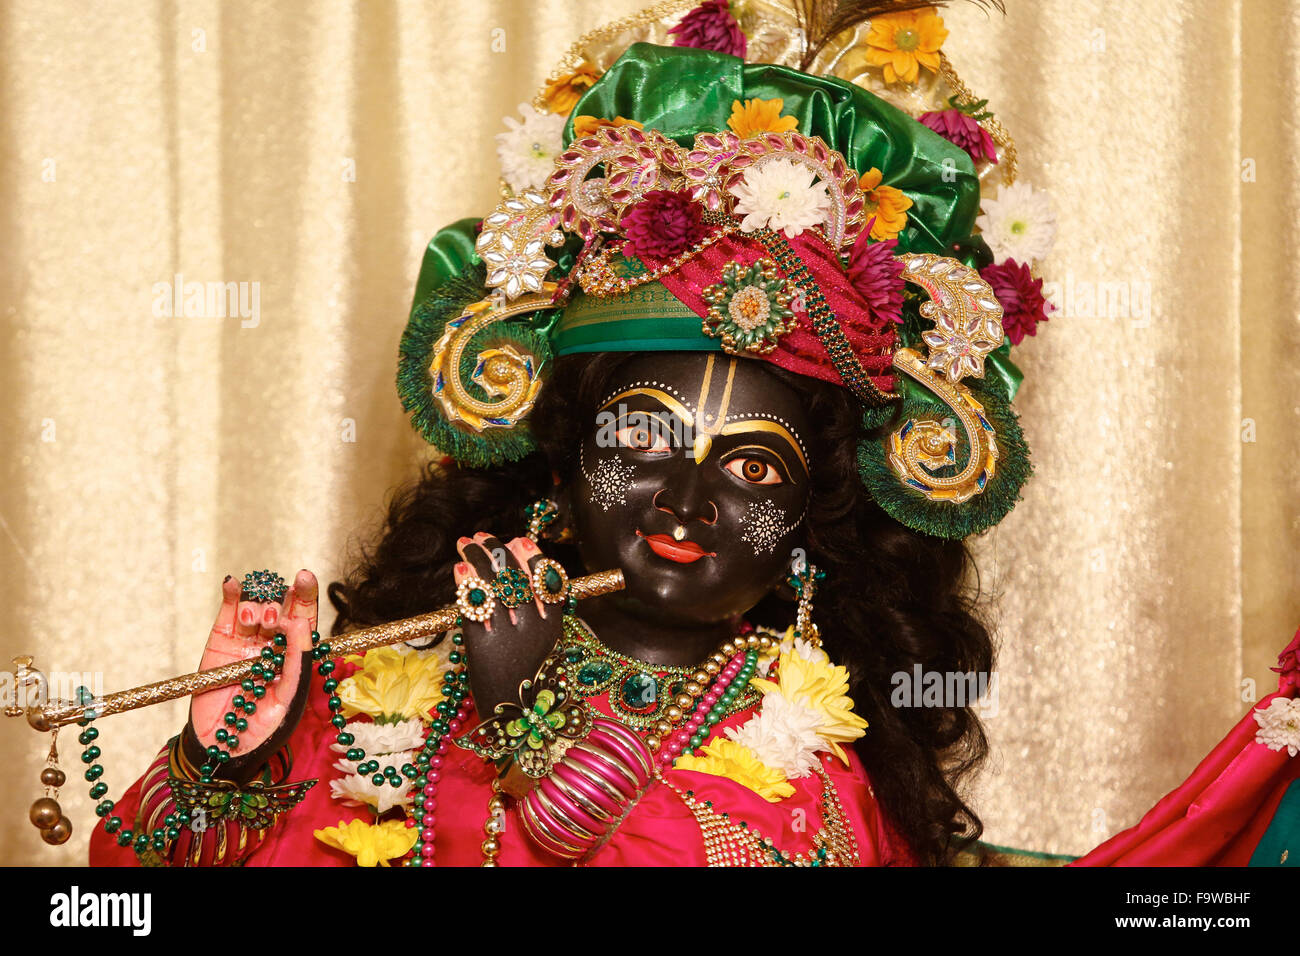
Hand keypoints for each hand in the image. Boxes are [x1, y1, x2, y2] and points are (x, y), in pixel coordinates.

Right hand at [182, 570, 317, 783]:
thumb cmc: (263, 729)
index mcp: (293, 655)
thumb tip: (301, 624)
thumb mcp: (289, 698)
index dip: (305, 597)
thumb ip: (297, 662)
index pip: (303, 619)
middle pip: (281, 608)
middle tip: (278, 611)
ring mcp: (244, 641)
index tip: (305, 578)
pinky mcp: (218, 643)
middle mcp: (271, 644)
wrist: (223, 749)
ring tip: (257, 618)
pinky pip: (225, 613)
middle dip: (282, 599)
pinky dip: (230, 595)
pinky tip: (233, 584)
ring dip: (258, 603)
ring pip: (255, 608)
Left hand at [453, 533, 563, 714]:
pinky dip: (467, 584)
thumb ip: (536, 615)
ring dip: (478, 558)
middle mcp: (533, 627)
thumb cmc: (527, 681)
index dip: (531, 554)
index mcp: (553, 626)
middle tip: (481, 536)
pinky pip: (474, 608)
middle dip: (497, 550)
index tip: (517, 540)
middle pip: (516, 576)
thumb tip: (515, 578)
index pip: (546, 578)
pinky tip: (460, 569)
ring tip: (466, 545)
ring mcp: (508, 637)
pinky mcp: (482, 648)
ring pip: (494, 586)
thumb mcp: (543, 646)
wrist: (517, 722)